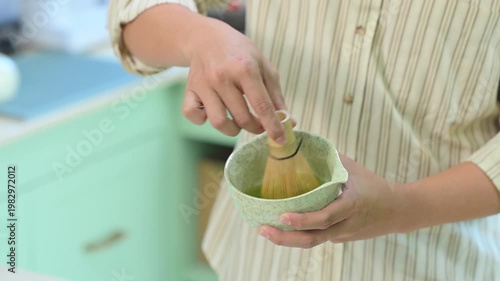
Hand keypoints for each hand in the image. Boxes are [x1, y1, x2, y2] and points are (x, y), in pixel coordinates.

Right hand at [182, 18, 286, 142]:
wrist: (207, 38)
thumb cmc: (240, 54)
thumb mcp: (264, 67)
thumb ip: (276, 96)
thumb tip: (289, 122)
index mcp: (245, 68)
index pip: (262, 105)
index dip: (273, 126)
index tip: (281, 140)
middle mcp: (222, 77)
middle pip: (242, 118)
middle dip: (255, 128)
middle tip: (259, 124)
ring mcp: (203, 84)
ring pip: (218, 122)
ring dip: (232, 129)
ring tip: (237, 120)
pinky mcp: (189, 89)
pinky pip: (192, 115)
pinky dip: (202, 119)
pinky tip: (211, 112)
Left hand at [258, 154, 408, 247]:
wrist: (398, 211)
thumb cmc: (375, 186)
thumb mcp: (355, 169)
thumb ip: (332, 158)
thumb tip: (304, 143)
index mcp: (350, 206)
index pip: (324, 218)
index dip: (303, 220)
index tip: (283, 216)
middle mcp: (344, 225)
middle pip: (312, 239)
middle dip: (285, 238)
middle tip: (262, 229)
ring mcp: (342, 235)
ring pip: (312, 242)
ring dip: (287, 240)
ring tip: (266, 231)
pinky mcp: (340, 239)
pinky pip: (317, 238)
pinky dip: (299, 234)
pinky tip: (282, 228)